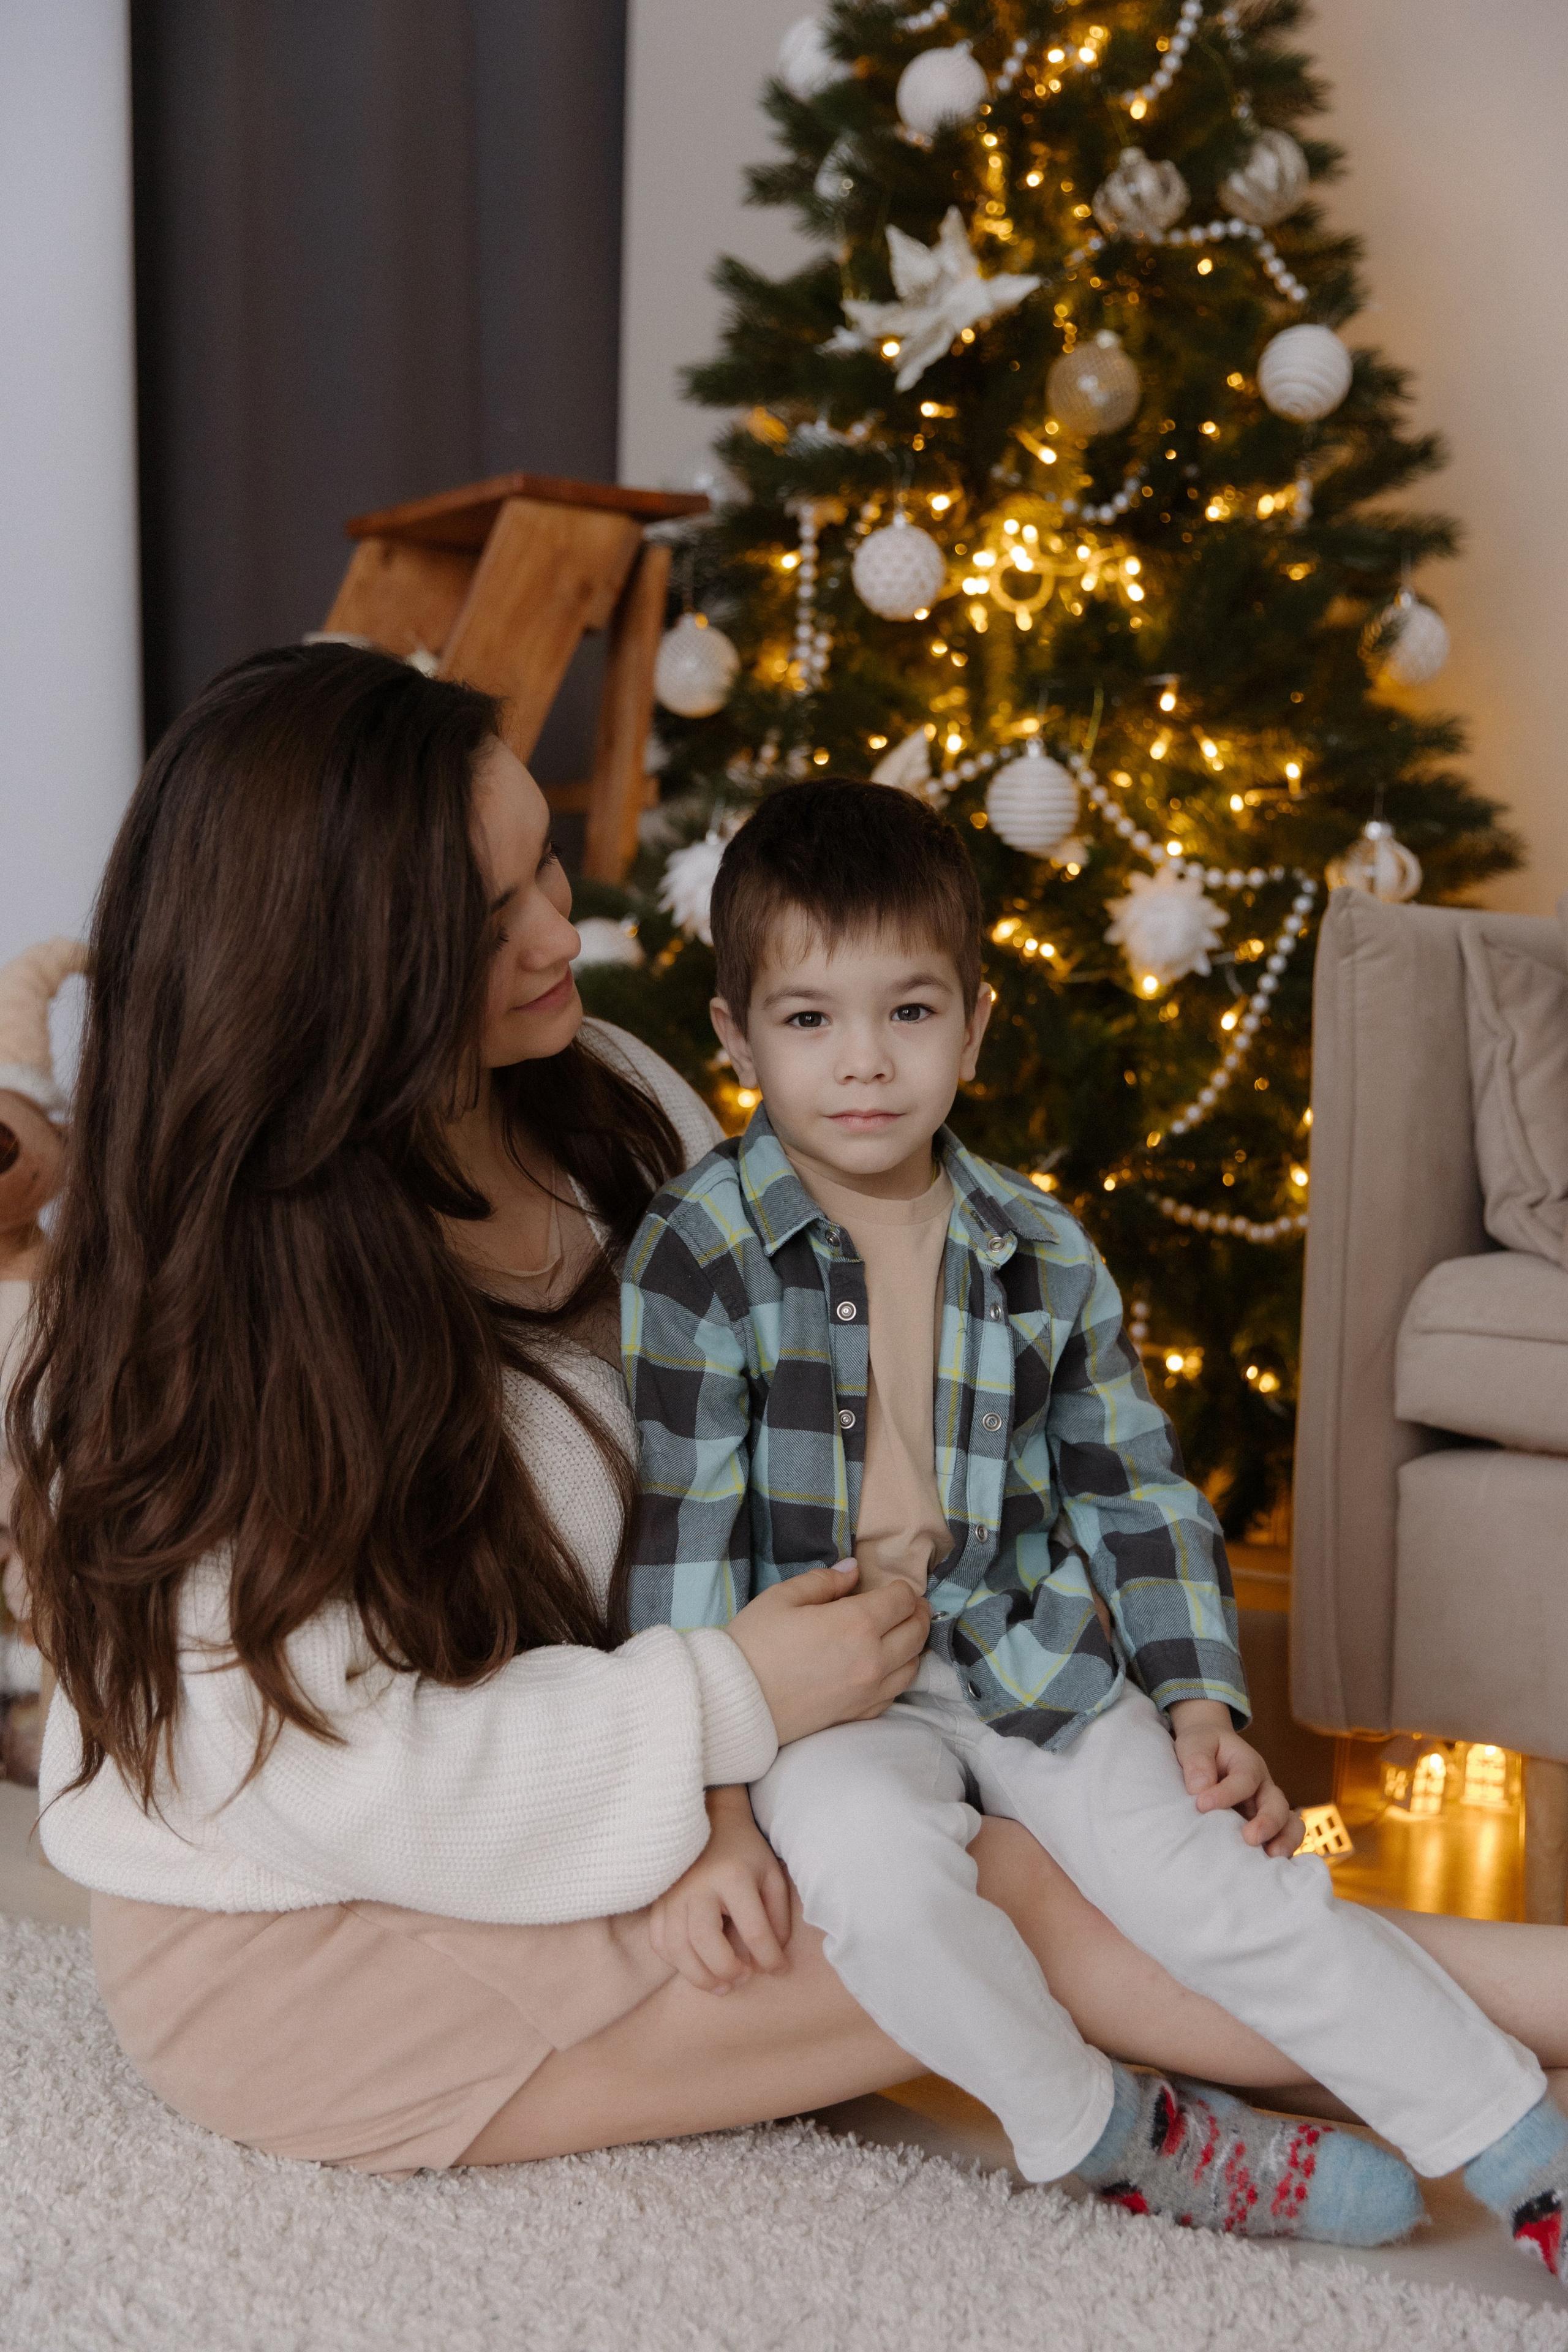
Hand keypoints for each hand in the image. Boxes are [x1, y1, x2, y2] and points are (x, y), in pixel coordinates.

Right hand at [649, 1786, 791, 1993]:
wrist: (710, 1822)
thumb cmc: (745, 1853)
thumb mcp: (771, 1875)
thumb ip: (778, 1917)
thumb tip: (772, 1960)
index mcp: (733, 1876)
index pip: (754, 1929)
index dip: (770, 1958)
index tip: (780, 1970)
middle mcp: (698, 1886)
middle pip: (705, 1941)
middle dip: (726, 1970)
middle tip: (744, 1978)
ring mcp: (673, 1894)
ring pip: (677, 1947)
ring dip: (700, 1976)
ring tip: (722, 1985)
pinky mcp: (658, 1902)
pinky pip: (659, 1942)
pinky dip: (676, 1962)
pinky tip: (696, 1965)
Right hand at [726, 1561, 929, 1744]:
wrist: (734, 1703)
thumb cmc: (754, 1644)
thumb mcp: (783, 1598)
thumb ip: (824, 1581)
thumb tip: (853, 1570)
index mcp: (857, 1623)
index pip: (902, 1600)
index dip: (902, 1587)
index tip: (894, 1585)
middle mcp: (873, 1658)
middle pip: (916, 1631)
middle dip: (916, 1612)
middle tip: (908, 1604)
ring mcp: (869, 1691)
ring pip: (913, 1665)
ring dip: (913, 1645)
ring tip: (901, 1632)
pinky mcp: (859, 1714)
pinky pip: (895, 1692)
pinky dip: (899, 1674)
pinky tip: (887, 1665)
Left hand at [1169, 1699, 1302, 1857]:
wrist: (1209, 1750)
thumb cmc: (1203, 1747)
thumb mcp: (1195, 1744)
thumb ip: (1197, 1762)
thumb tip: (1199, 1788)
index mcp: (1248, 1764)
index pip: (1244, 1780)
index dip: (1226, 1794)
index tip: (1202, 1804)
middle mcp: (1263, 1788)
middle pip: (1278, 1805)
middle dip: (1268, 1822)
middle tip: (1250, 1838)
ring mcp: (1266, 1809)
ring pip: (1289, 1824)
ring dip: (1284, 1841)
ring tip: (1271, 1858)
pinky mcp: (1263, 1827)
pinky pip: (1280, 1840)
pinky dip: (1280, 1853)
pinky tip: (1268, 1870)